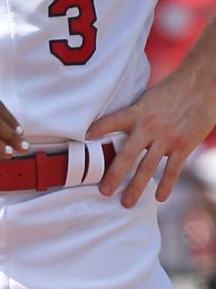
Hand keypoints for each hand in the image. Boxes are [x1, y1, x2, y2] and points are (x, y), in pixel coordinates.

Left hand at [89, 65, 215, 206]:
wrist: (202, 86)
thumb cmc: (173, 90)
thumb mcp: (148, 98)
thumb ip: (135, 114)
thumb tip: (118, 127)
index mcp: (137, 112)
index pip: (112, 121)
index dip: (99, 129)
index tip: (85, 138)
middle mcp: (149, 127)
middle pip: (127, 155)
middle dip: (114, 175)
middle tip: (104, 191)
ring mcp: (167, 138)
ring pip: (148, 168)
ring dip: (136, 187)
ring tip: (126, 203)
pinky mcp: (183, 145)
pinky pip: (173, 170)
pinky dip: (166, 185)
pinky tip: (160, 198)